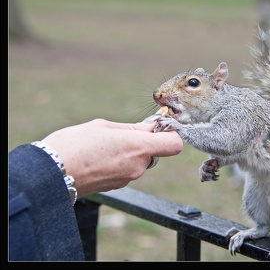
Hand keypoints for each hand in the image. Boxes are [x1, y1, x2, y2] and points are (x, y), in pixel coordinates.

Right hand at [41, 118, 182, 196]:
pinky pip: (127, 170)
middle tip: (124, 133)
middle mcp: (138, 166)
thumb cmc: (75, 144)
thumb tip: (149, 127)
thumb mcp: (104, 126)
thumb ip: (132, 128)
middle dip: (145, 142)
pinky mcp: (117, 186)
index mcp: (138, 147)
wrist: (51, 173)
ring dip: (131, 152)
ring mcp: (128, 178)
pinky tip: (101, 157)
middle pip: (155, 152)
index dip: (171, 134)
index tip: (159, 127)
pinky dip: (121, 162)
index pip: (174, 144)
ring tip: (106, 146)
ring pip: (140, 161)